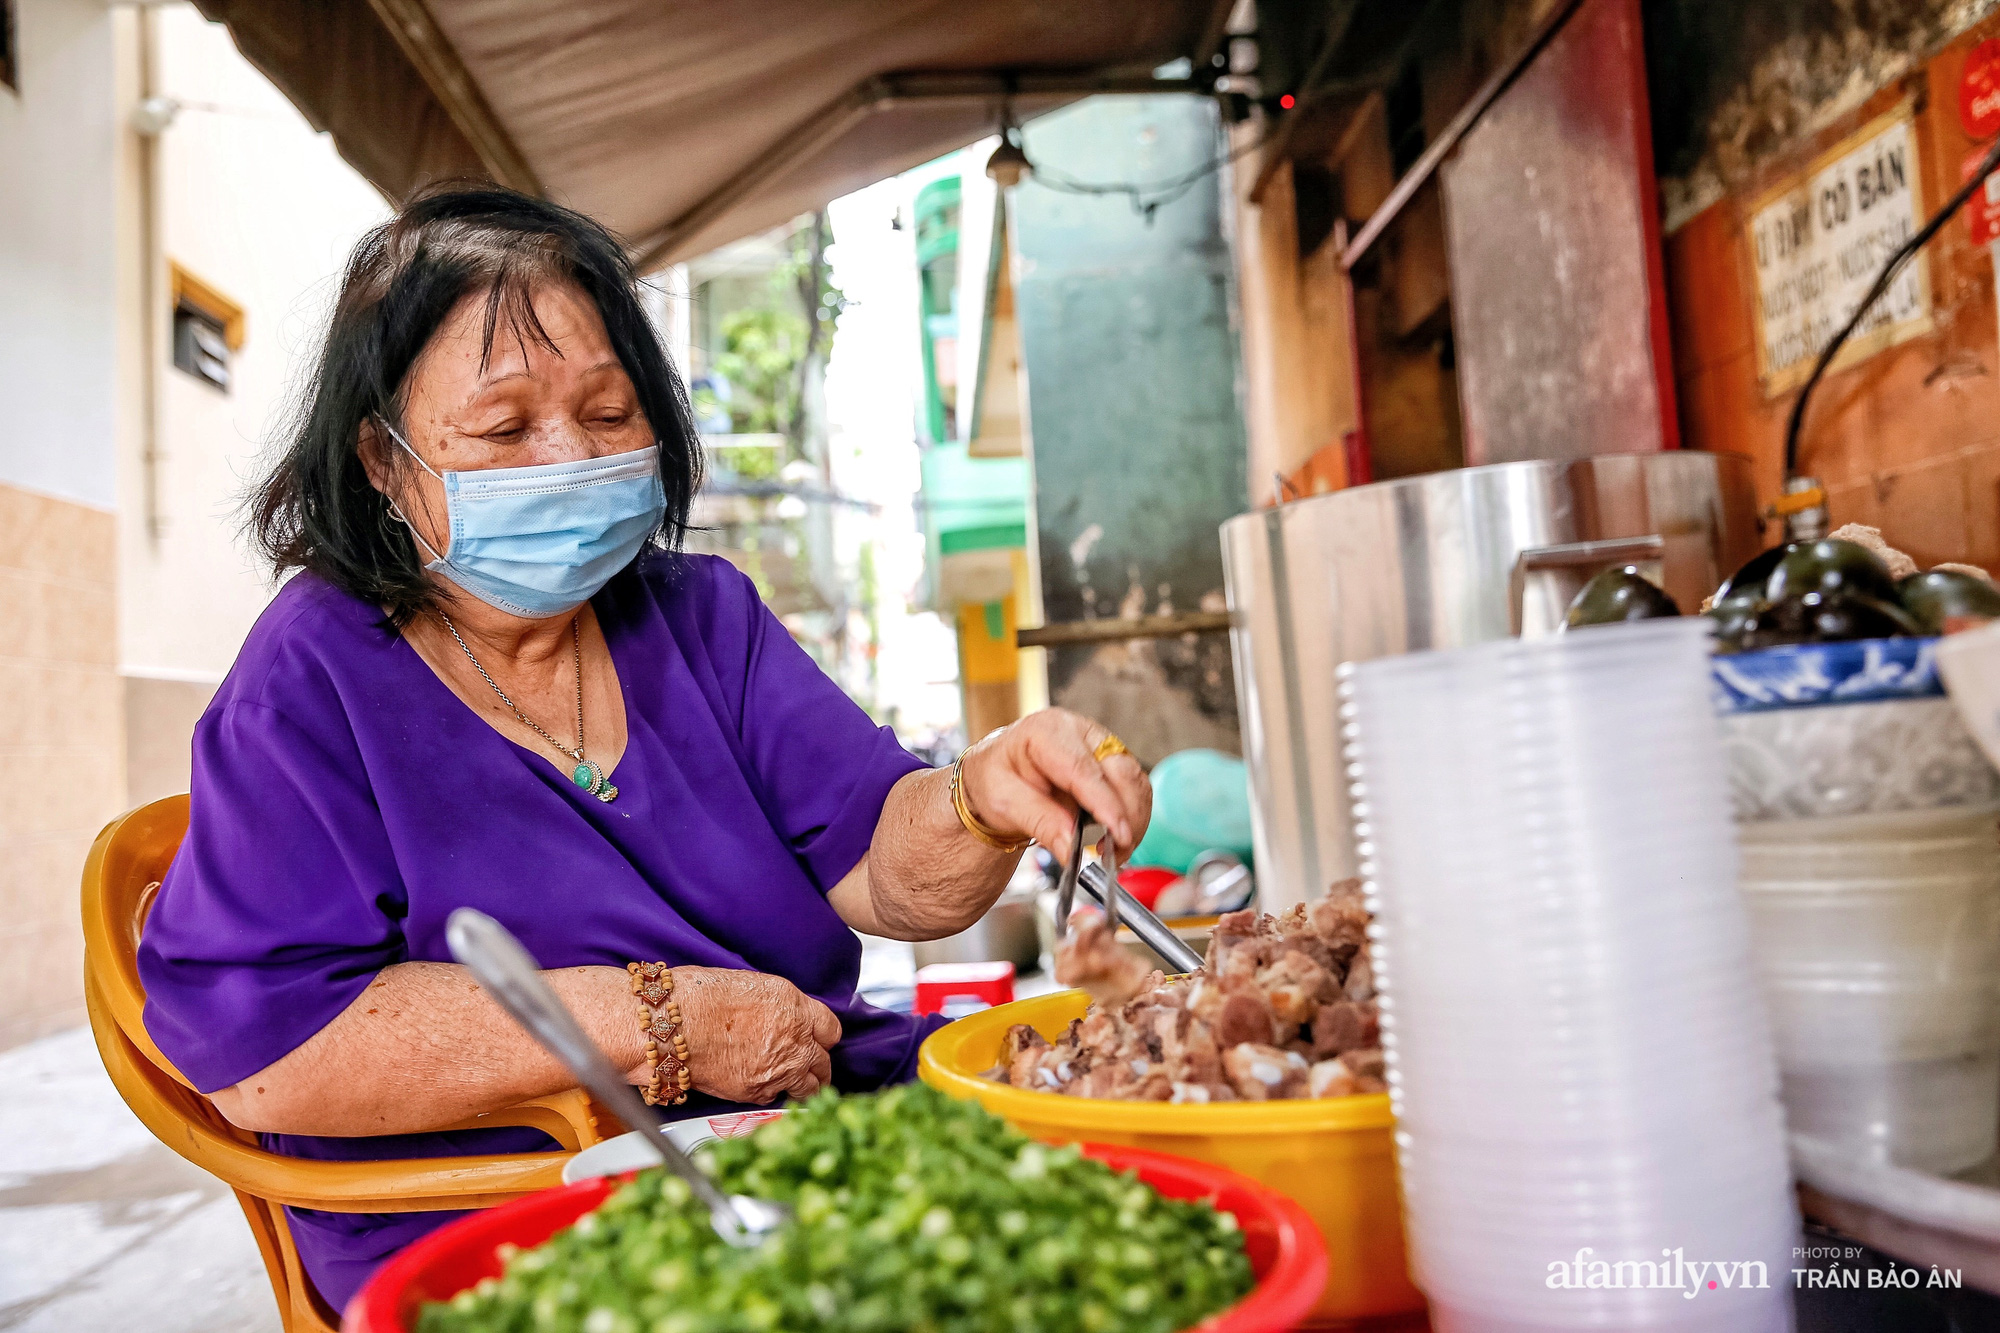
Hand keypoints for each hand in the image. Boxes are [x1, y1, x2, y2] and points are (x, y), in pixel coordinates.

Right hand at [670, 966, 841, 1103]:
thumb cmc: (698, 997)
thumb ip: (779, 1006)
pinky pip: (775, 1099)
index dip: (822, 1035)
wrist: (669, 1027)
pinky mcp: (756, 1094)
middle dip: (817, 1064)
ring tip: (791, 1081)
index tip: (817, 1039)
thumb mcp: (752, 985)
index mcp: (795, 1008)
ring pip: (809, 1088)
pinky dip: (771, 1094)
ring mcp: (778, 1070)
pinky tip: (758, 1083)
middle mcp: (795, 1041)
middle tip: (808, 1064)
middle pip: (824, 1063)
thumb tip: (786, 1016)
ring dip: (802, 1085)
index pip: (831, 1029)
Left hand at [955, 708, 1152, 861]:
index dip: (1106, 803)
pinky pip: (1134, 788)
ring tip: (1114, 851)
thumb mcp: (1003, 802)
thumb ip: (1040, 822)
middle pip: (1121, 770)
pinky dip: (1132, 816)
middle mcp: (1079, 730)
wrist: (997, 774)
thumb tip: (1072, 848)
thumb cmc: (995, 779)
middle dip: (1127, 814)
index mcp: (1047, 731)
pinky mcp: (1111, 762)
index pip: (1085, 768)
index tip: (1117, 833)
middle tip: (1118, 851)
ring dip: (1134, 818)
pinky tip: (1115, 837)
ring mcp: (1099, 744)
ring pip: (1135, 780)